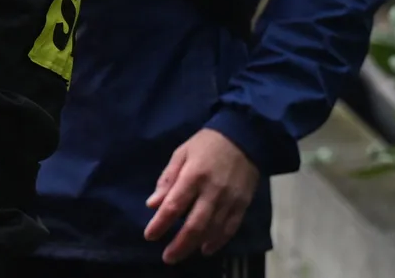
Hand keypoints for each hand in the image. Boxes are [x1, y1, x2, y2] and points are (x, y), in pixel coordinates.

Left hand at [144, 128, 259, 262]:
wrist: (244, 137)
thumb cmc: (206, 144)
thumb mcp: (181, 153)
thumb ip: (167, 179)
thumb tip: (152, 204)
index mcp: (193, 175)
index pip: (174, 205)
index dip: (161, 223)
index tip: (150, 236)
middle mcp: (212, 190)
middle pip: (194, 224)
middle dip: (179, 243)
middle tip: (167, 257)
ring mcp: (230, 199)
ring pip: (213, 229)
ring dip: (196, 245)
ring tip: (182, 254)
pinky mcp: (243, 204)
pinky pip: (231, 227)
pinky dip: (218, 241)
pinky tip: (207, 249)